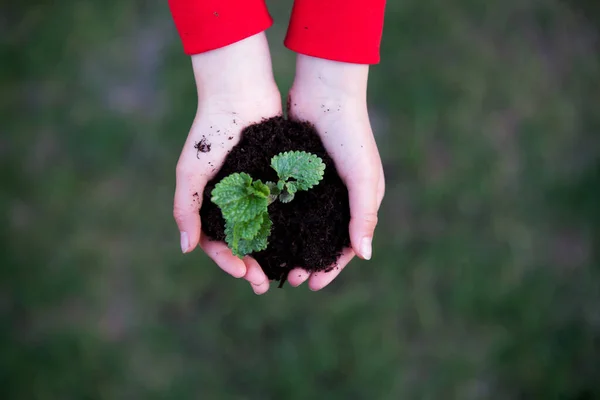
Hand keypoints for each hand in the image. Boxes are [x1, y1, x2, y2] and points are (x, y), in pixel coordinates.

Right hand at [173, 33, 280, 293]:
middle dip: (252, 266)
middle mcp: (235, 201)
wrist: (240, 93)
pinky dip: (290, 228)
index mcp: (211, 204)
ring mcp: (257, 191)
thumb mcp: (191, 172)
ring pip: (266, 231)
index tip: (242, 274)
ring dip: (273, 254)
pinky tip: (301, 242)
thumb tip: (186, 248)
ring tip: (286, 272)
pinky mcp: (278, 179)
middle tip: (263, 285)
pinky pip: (284, 209)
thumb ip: (186, 209)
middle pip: (244, 243)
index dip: (227, 261)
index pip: (217, 242)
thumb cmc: (209, 132)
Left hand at [286, 55, 384, 290]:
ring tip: (272, 262)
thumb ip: (364, 215)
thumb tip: (363, 256)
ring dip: (290, 245)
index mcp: (360, 202)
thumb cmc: (351, 134)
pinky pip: (288, 204)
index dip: (331, 269)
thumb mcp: (363, 176)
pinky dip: (278, 221)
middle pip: (322, 240)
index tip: (312, 286)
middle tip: (289, 278)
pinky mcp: (297, 173)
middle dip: (307, 261)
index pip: (347, 246)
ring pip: (302, 226)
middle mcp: (339, 198)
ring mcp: (317, 186)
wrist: (326, 91)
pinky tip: (263, 233)